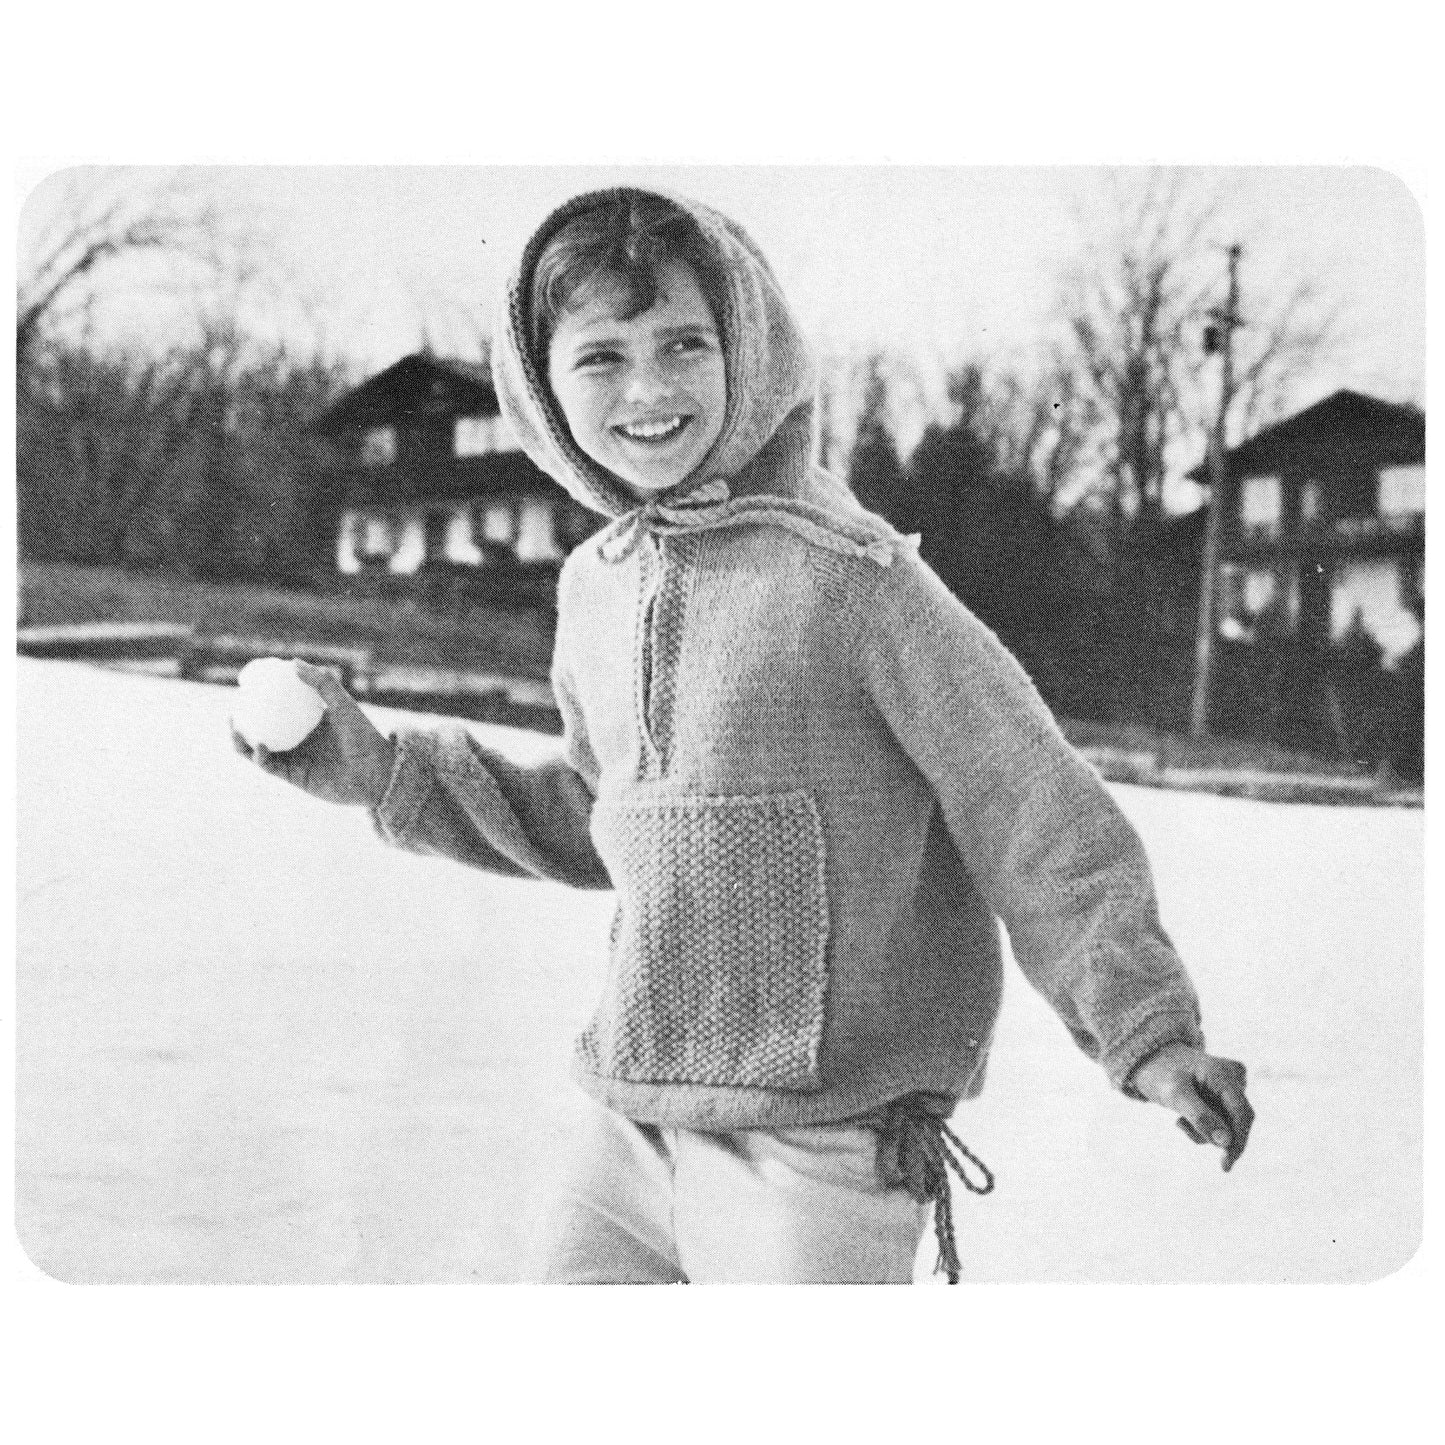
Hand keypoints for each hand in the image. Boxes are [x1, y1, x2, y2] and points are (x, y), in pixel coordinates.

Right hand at [230, 660, 396, 808]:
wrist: (377, 773)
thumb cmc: (364, 736)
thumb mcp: (343, 704)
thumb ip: (322, 682)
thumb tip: (293, 662)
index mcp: (308, 722)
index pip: (278, 708)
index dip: (260, 699)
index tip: (245, 686)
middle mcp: (299, 740)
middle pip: (263, 729)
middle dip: (242, 721)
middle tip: (232, 709)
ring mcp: (295, 759)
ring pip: (259, 750)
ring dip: (242, 741)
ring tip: (235, 727)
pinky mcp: (295, 777)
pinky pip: (271, 766)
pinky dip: (260, 755)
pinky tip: (258, 743)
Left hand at [1129, 1043, 1253, 1171]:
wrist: (1151, 1058)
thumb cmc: (1160, 1072)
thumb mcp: (1174, 1094)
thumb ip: (1199, 1116)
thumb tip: (1225, 1143)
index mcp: (1223, 1073)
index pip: (1242, 1113)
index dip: (1237, 1142)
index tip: (1225, 1166)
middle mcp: (1234, 1077)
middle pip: (1238, 1121)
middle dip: (1213, 1134)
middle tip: (1182, 1126)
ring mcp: (1232, 1086)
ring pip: (1229, 1125)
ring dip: (1205, 1131)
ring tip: (1180, 1119)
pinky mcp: (1226, 1096)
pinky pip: (1223, 1121)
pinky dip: (1205, 1126)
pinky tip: (1185, 1117)